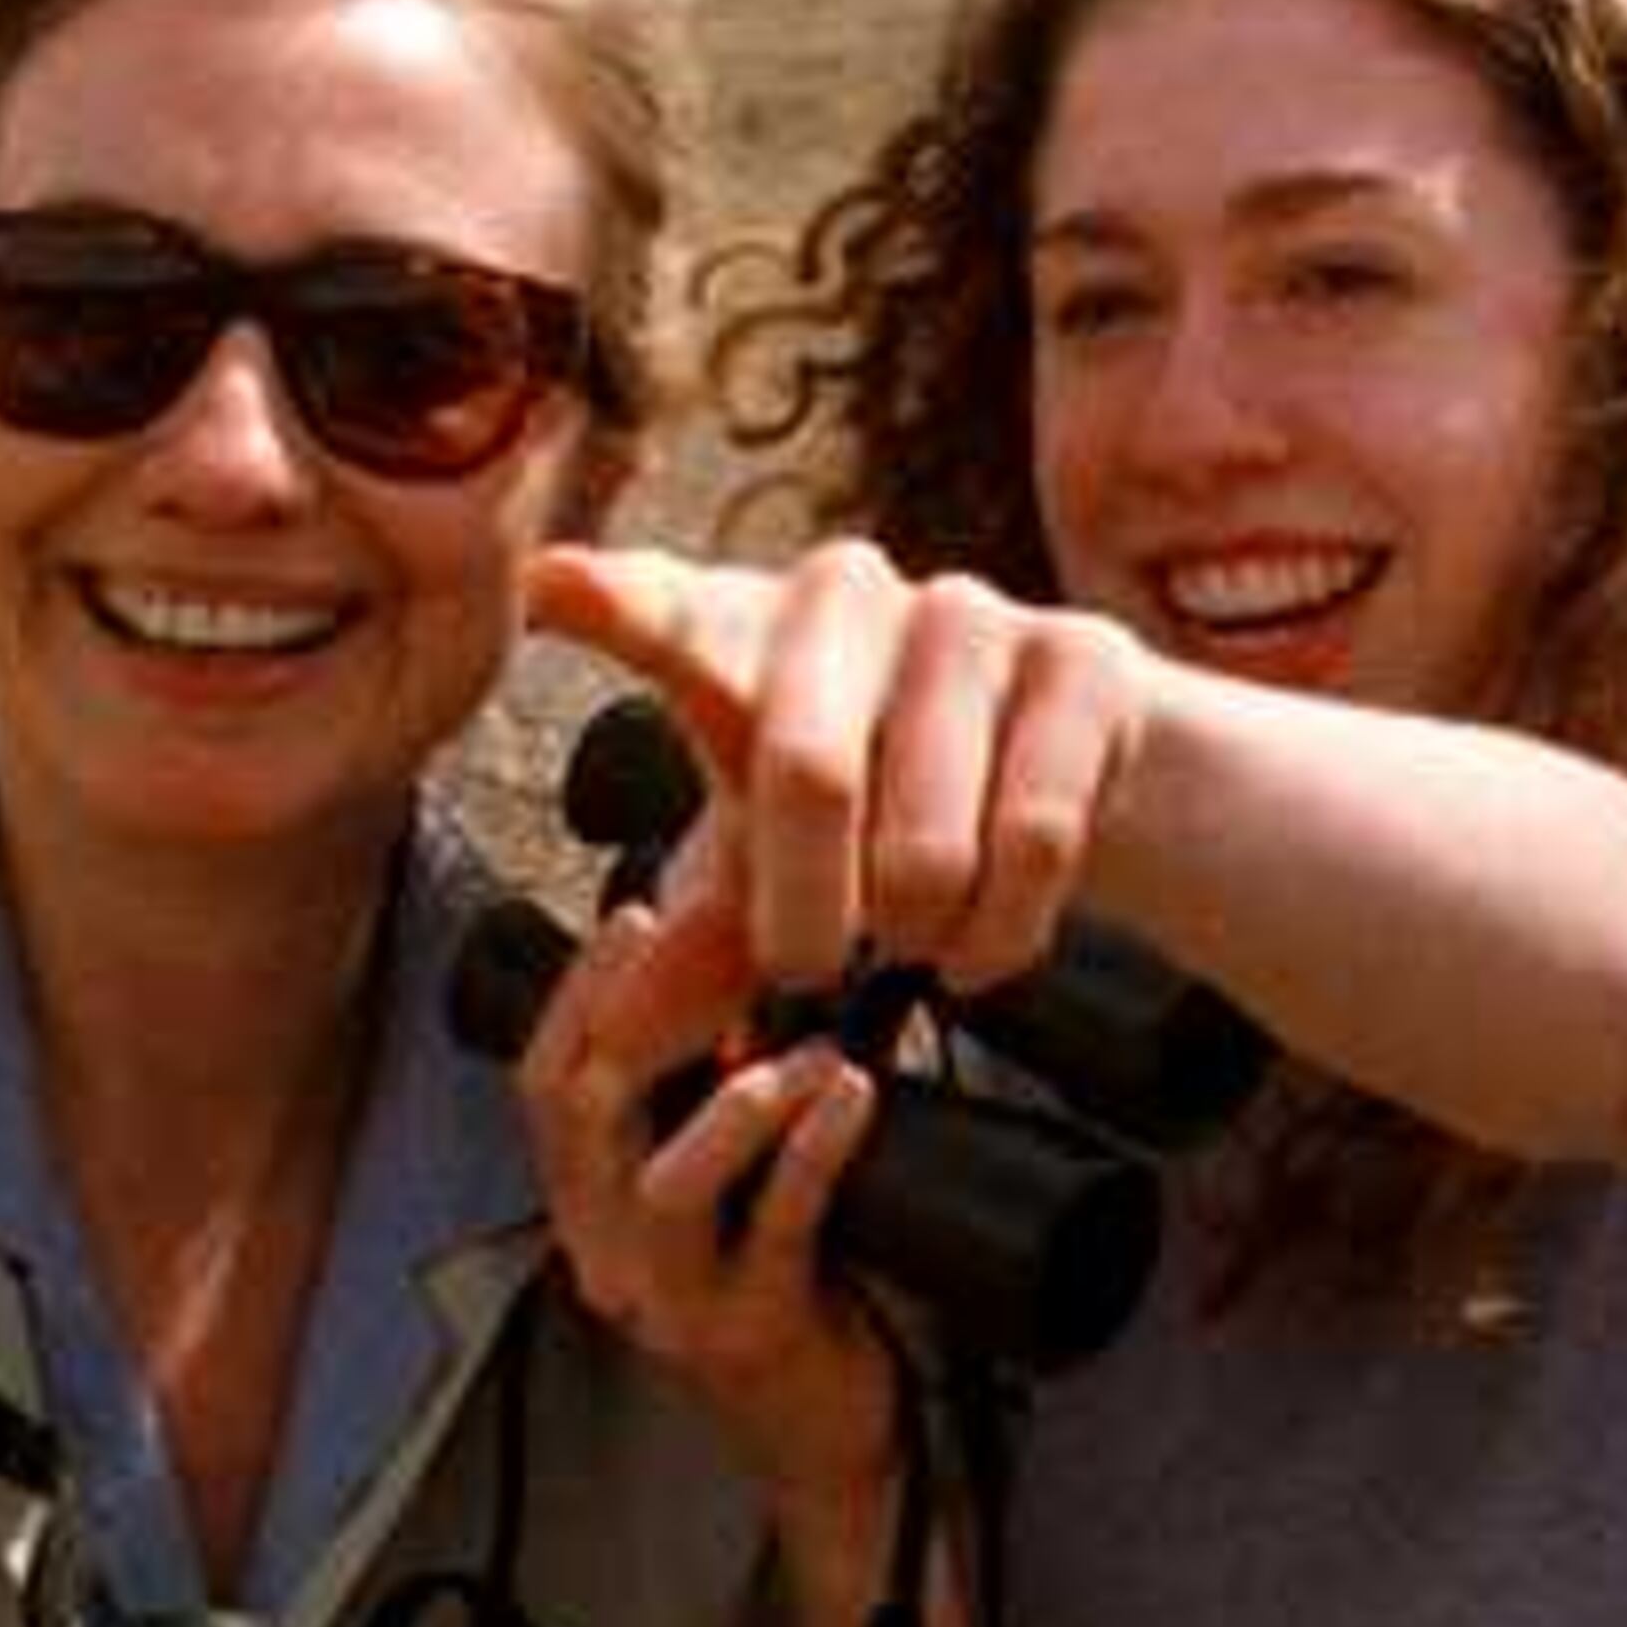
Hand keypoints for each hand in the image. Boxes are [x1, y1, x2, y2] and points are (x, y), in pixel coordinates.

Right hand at [515, 887, 896, 1519]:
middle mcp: (608, 1252)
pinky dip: (813, 1151)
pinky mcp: (745, 1329)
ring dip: (738, 1101)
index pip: (544, 1085)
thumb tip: (754, 970)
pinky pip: (775, 1225)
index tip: (633, 917)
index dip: (580, 995)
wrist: (826, 1433)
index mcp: (590, 1207)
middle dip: (638, 1011)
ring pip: (664, 1183)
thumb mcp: (730, 1188)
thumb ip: (715, 1100)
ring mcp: (670, 1299)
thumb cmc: (786, 1294)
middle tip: (702, 936)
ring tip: (808, 1052)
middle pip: (582, 1114)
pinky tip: (852, 1099)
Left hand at [527, 535, 1159, 996]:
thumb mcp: (771, 882)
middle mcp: (845, 595)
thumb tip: (621, 1038)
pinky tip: (982, 944)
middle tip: (804, 971)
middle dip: (803, 914)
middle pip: (805, 770)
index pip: (669, 615)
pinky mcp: (1081, 660)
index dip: (616, 605)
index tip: (545, 588)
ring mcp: (968, 614)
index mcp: (739, 631)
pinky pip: (1031, 844)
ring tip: (909, 938)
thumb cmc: (876, 820)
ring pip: (926, 840)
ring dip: (913, 935)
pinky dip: (997, 935)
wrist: (1076, 778)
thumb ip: (695, 950)